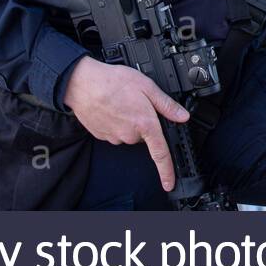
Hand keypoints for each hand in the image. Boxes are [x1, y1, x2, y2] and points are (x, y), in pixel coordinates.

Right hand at [63, 56, 190, 191]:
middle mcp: (129, 135)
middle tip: (137, 103)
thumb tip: (182, 116)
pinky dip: (116, 121)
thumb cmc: (113, 82)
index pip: (160, 154)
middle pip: (144, 136)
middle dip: (144, 123)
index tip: (169, 183)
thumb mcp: (147, 86)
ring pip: (129, 133)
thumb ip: (166, 104)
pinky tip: (112, 107)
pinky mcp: (102, 135)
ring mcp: (114, 137)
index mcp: (145, 124)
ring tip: (122, 102)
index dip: (167, 171)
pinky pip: (115, 132)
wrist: (83, 84)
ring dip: (129, 121)